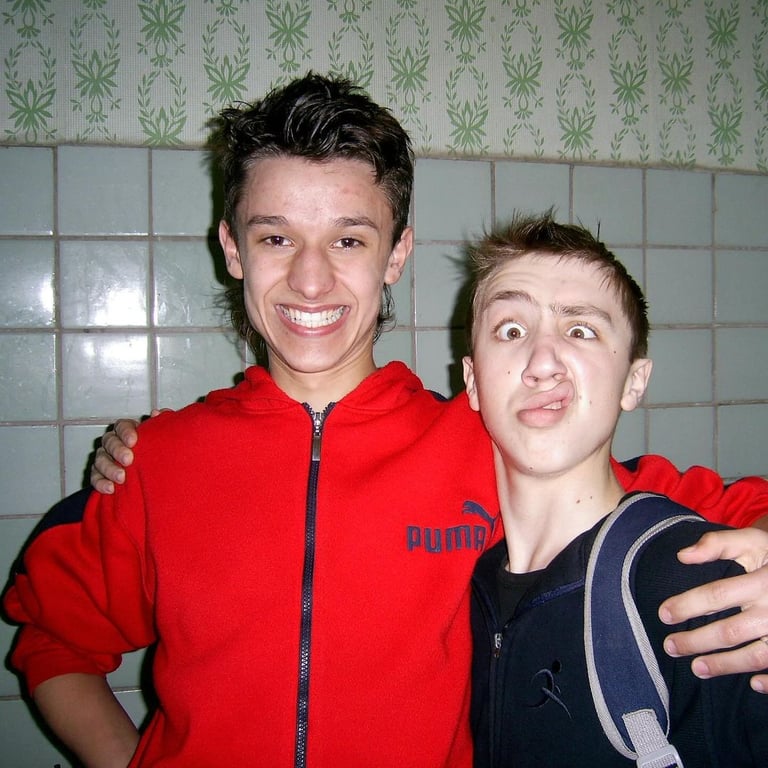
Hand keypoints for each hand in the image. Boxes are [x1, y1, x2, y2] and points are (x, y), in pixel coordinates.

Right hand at [89, 412, 161, 493]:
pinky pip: (95, 477)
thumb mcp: (162, 438)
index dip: (126, 432)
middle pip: (109, 441)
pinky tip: (110, 489)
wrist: (155, 476)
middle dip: (117, 450)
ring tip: (121, 478)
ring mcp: (104, 458)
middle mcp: (113, 442)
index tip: (133, 441)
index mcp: (128, 431)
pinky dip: (100, 483)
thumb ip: (161, 423)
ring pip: (100, 459)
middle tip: (128, 460)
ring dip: (109, 468)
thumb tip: (157, 413)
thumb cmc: (157, 452)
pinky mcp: (100, 474)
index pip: (122, 425)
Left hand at [659, 525, 767, 692]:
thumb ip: (718, 544)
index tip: (663, 614)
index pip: (718, 595)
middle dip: (697, 641)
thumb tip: (682, 556)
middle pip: (731, 632)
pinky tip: (753, 683)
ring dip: (725, 665)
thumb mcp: (751, 541)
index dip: (688, 605)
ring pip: (756, 656)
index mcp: (762, 581)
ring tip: (696, 668)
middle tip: (670, 646)